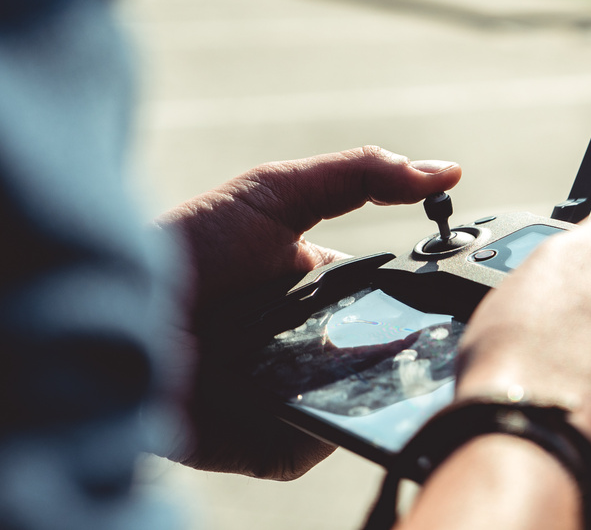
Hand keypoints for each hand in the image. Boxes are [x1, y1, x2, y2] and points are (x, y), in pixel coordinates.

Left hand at [155, 146, 460, 479]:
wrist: (115, 313)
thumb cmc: (192, 244)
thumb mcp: (277, 191)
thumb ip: (360, 174)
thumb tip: (446, 171)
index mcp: (317, 287)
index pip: (385, 294)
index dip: (417, 292)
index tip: (454, 287)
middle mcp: (308, 342)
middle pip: (378, 352)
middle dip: (401, 349)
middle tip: (427, 341)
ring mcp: (290, 393)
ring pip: (356, 400)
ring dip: (370, 389)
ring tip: (363, 370)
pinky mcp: (267, 440)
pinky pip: (317, 441)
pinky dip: (325, 428)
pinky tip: (312, 401)